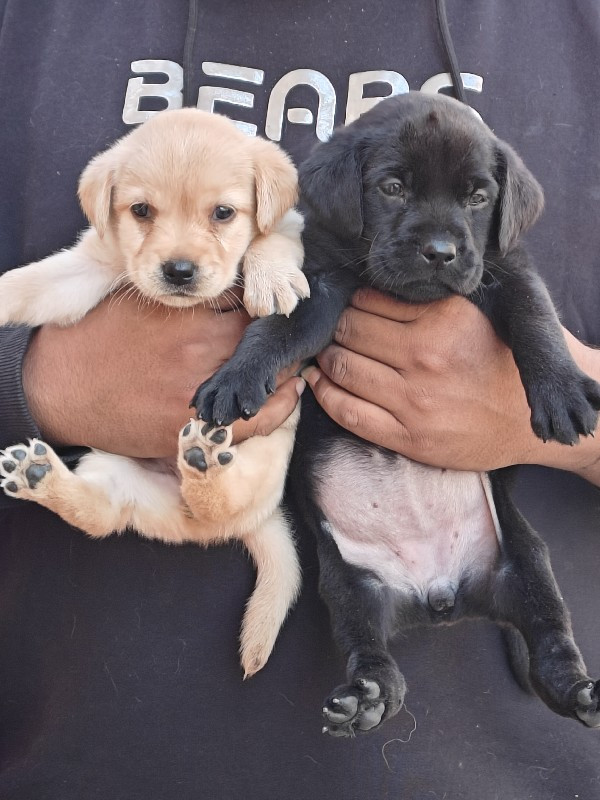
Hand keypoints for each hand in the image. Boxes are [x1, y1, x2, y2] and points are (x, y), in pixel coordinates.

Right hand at [23, 291, 302, 457]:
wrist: (59, 389)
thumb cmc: (98, 338)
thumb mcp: (139, 298)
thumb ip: (184, 292)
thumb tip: (229, 280)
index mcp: (187, 313)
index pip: (250, 298)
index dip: (265, 299)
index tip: (274, 299)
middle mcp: (200, 349)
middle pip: (263, 335)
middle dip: (277, 330)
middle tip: (288, 329)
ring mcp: (199, 390)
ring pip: (265, 374)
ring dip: (282, 364)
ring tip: (290, 356)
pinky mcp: (194, 428)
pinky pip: (255, 419)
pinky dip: (280, 405)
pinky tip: (290, 390)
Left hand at [303, 289, 599, 476]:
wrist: (528, 421)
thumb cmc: (497, 362)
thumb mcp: (472, 316)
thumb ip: (425, 302)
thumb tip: (363, 289)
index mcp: (445, 319)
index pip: (369, 300)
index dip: (350, 301)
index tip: (345, 305)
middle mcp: (427, 356)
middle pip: (350, 330)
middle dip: (334, 327)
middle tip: (330, 329)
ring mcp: (415, 400)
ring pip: (342, 367)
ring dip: (325, 357)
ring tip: (326, 352)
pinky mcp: (408, 436)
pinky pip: (347, 411)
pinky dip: (324, 392)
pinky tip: (318, 381)